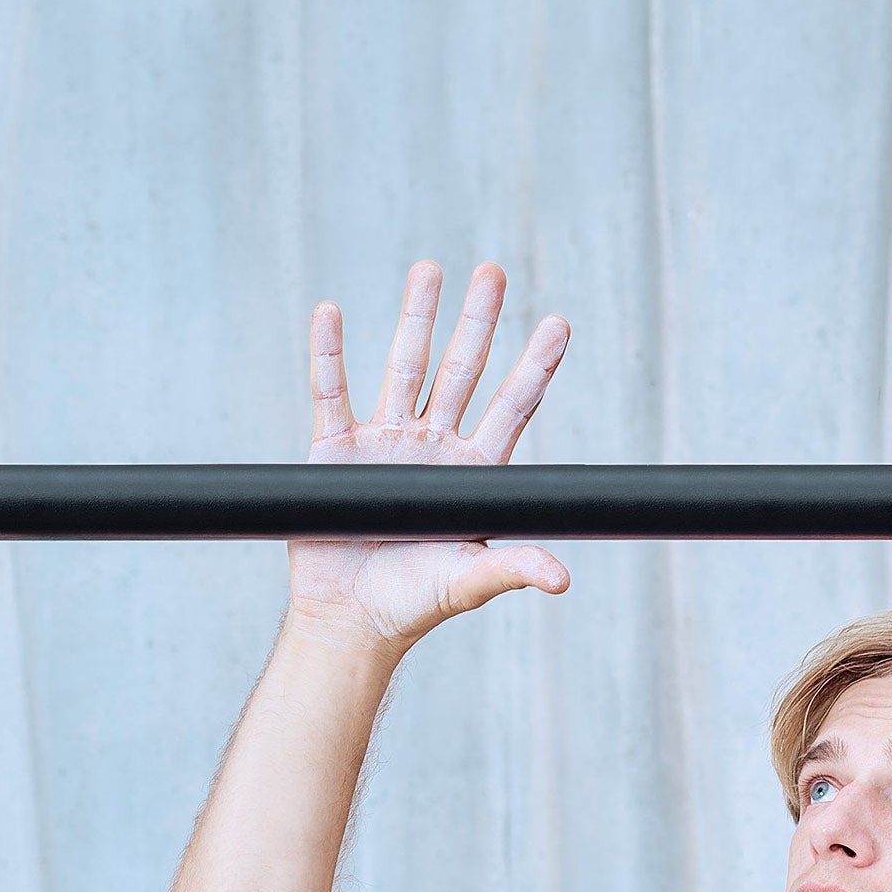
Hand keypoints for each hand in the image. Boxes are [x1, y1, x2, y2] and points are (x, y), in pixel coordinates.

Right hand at [286, 260, 572, 661]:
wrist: (351, 621)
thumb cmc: (416, 602)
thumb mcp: (472, 581)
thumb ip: (515, 568)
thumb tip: (562, 578)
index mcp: (474, 470)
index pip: (512, 405)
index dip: (534, 365)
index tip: (558, 322)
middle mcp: (434, 445)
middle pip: (462, 370)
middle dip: (478, 320)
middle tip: (493, 270)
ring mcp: (385, 441)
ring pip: (405, 365)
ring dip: (416, 317)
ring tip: (429, 269)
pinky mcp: (335, 450)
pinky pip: (332, 391)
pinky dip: (329, 351)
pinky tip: (331, 311)